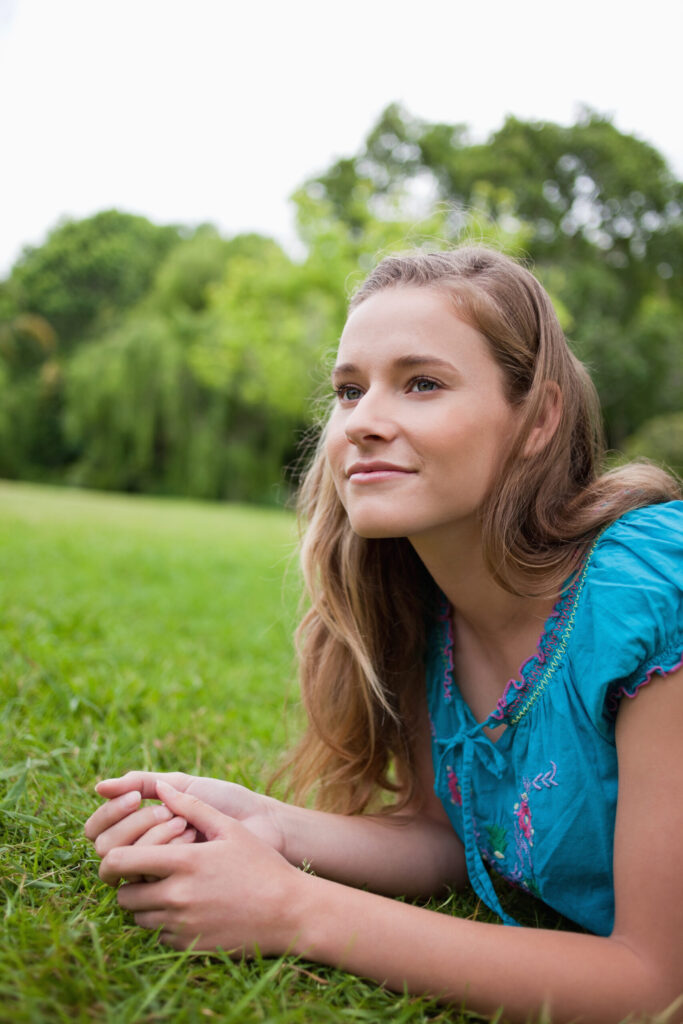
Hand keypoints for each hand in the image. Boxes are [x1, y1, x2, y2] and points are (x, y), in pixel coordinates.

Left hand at [100, 781, 301, 953]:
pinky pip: (158, 935)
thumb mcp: (229, 828)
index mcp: (183, 862)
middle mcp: (176, 896)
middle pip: (123, 894)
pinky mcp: (188, 946)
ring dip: (145, 903)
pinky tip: (187, 908)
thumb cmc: (261, 865)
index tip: (117, 856)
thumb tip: (161, 787)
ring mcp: (181, 925)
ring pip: (137, 917)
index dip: (111, 859)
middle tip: (146, 872)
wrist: (289, 912)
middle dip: (128, 882)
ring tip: (169, 887)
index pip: (120, 861)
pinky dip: (163, 923)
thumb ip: (191, 806)